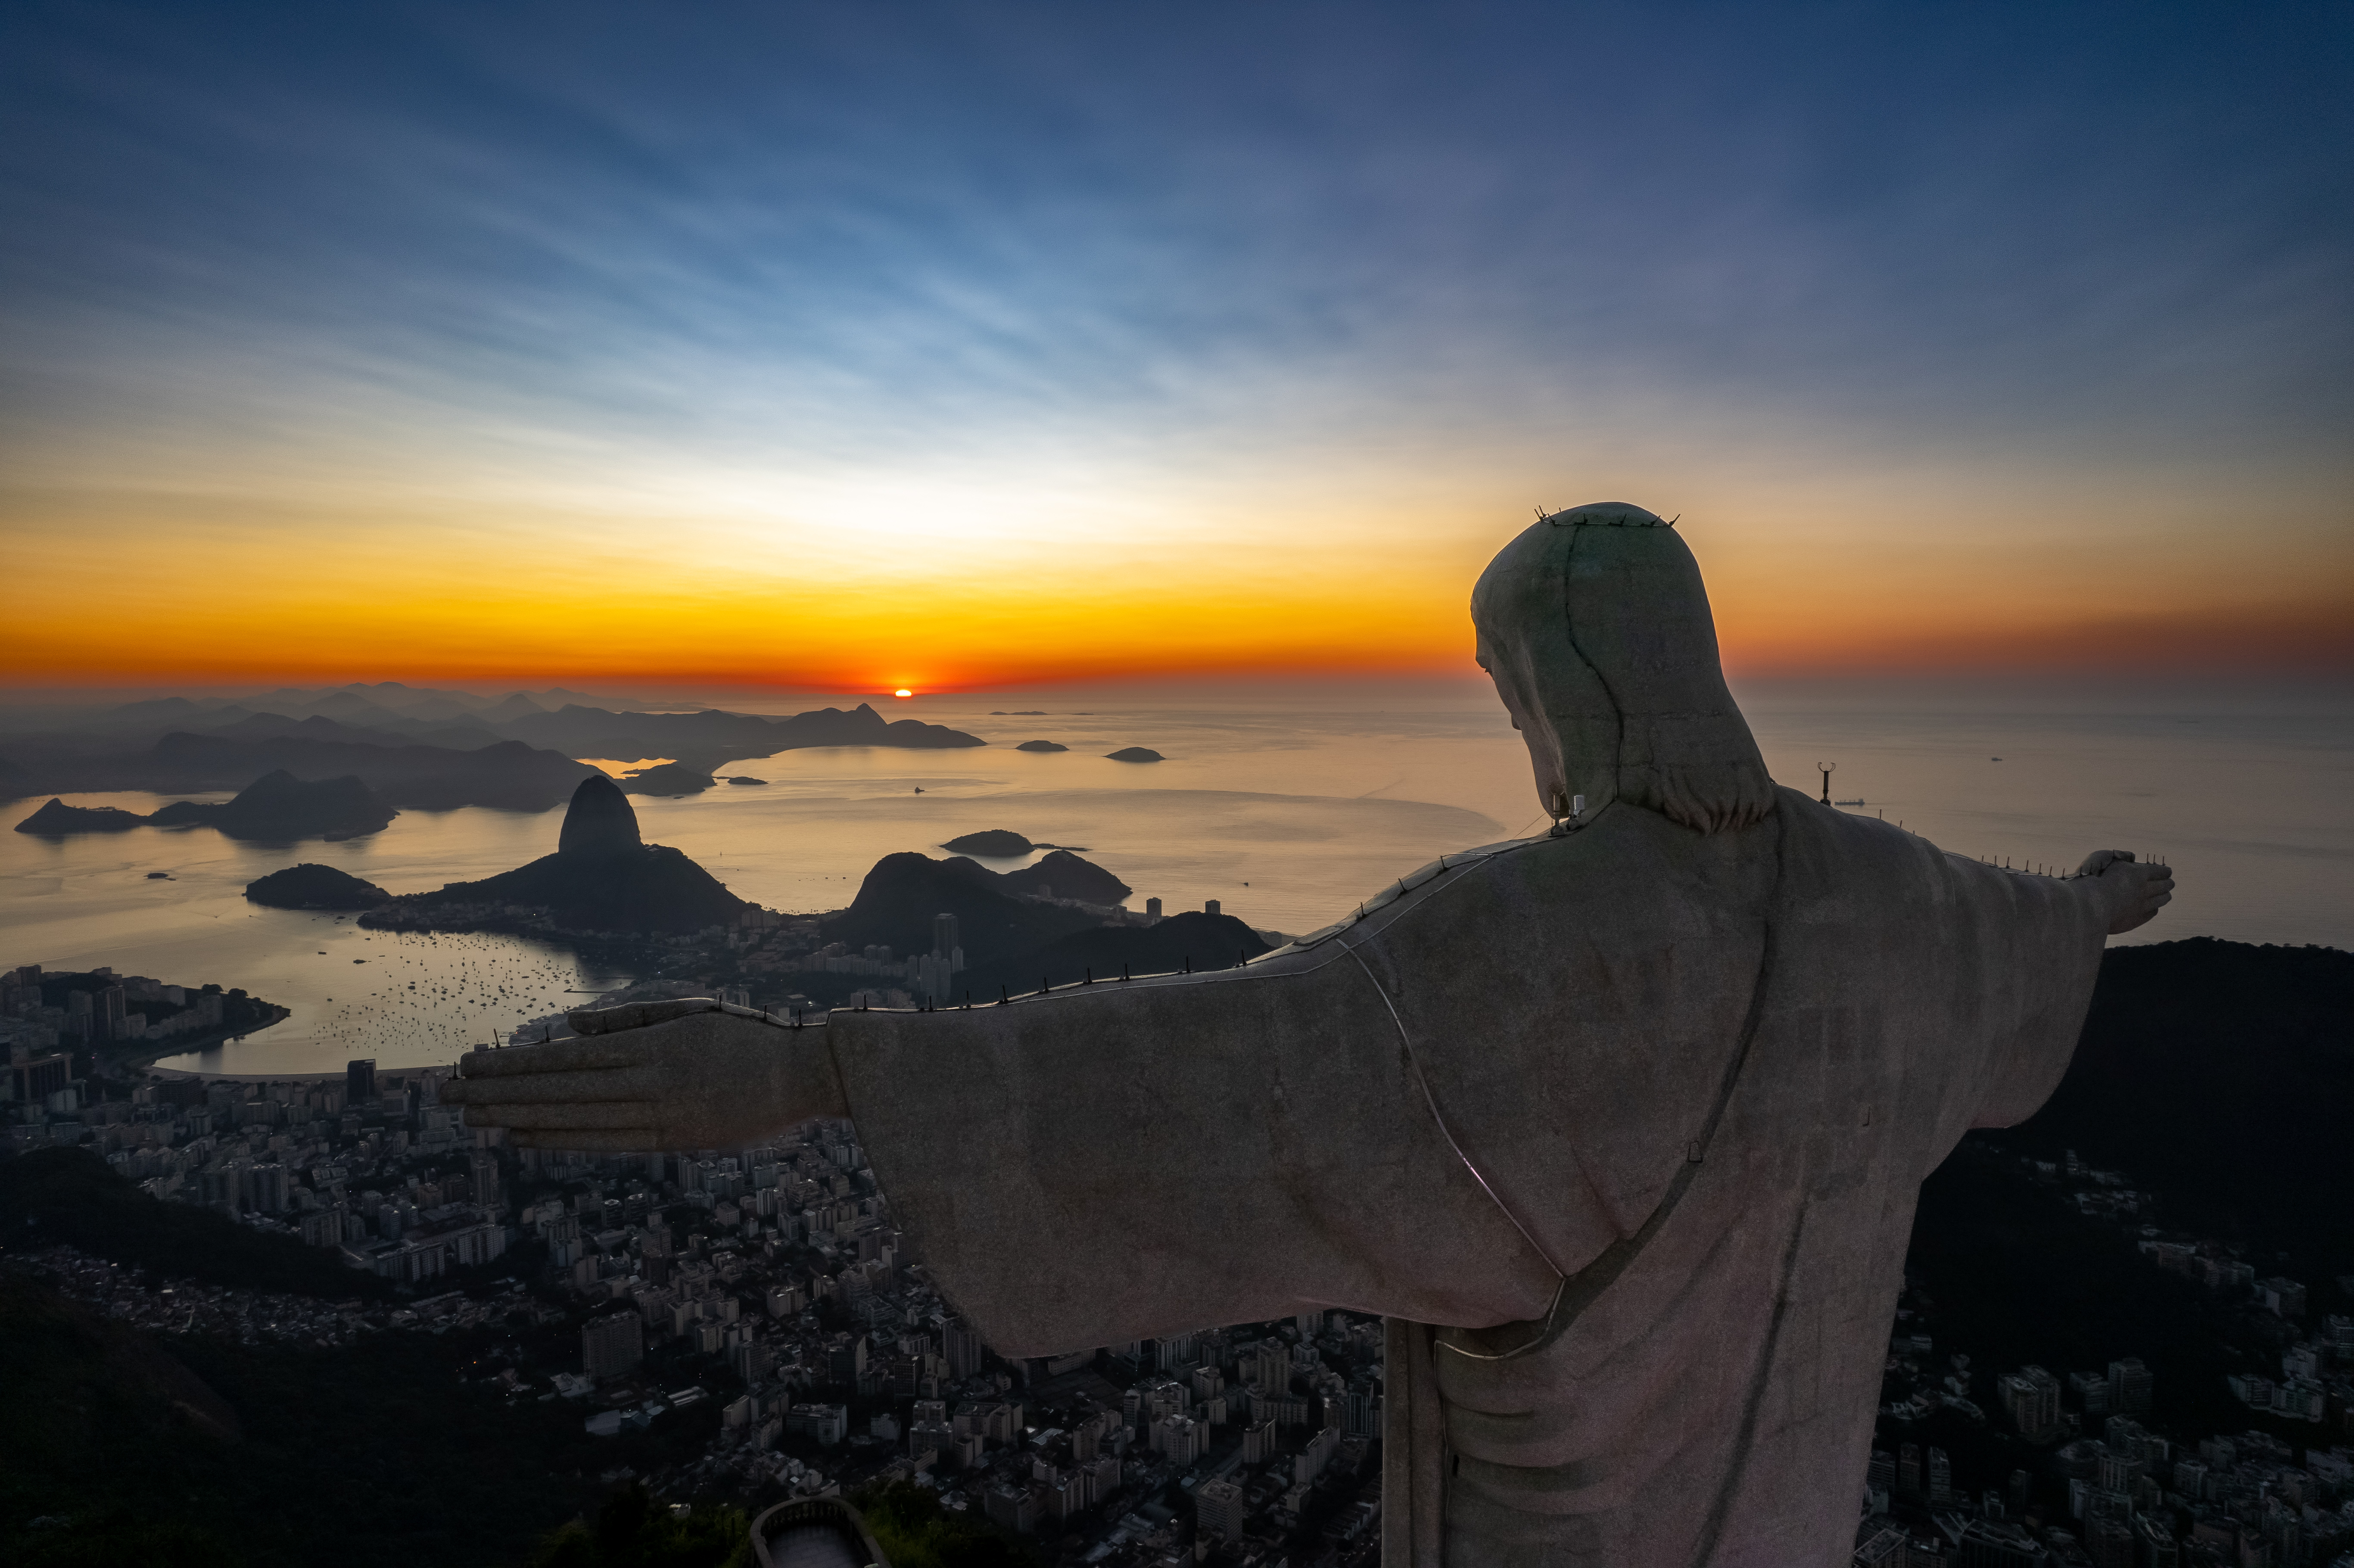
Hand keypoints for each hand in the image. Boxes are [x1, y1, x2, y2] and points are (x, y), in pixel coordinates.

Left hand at [441, 998, 846, 1151]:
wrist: (807, 1074)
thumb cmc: (749, 1036)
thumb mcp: (690, 1012)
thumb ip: (629, 1021)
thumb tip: (567, 1032)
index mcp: (652, 1043)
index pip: (565, 1057)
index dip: (513, 1062)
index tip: (469, 1063)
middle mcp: (649, 1079)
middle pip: (559, 1088)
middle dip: (497, 1092)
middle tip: (446, 1094)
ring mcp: (661, 1113)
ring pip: (574, 1118)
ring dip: (517, 1118)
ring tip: (471, 1118)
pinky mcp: (674, 1139)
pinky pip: (605, 1142)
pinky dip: (560, 1140)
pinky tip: (523, 1137)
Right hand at [2077, 850, 2175, 934]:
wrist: (2089, 906)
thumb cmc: (2095, 882)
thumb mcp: (2108, 863)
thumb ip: (2122, 860)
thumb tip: (2132, 857)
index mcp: (2139, 874)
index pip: (2160, 871)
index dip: (2165, 871)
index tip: (2168, 871)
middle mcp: (2145, 889)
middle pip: (2165, 885)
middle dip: (2168, 883)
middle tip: (2170, 882)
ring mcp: (2143, 905)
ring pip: (2162, 900)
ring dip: (2165, 895)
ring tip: (2166, 895)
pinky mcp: (2138, 919)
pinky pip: (2153, 912)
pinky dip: (2154, 907)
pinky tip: (2153, 907)